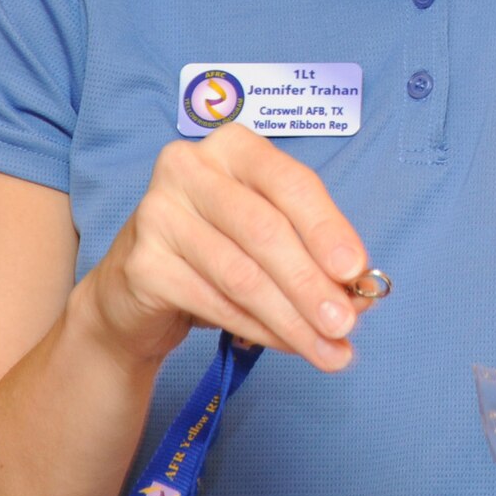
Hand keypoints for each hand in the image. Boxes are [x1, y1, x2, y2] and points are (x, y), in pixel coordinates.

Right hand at [72, 124, 375, 372]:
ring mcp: (158, 214)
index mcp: (232, 146)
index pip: (291, 183)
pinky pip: (214, 302)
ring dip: (292, 318)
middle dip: (312, 284)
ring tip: (327, 350)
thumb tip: (361, 294)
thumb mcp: (268, 237)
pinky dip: (258, 329)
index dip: (328, 228)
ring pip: (242, 274)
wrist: (134, 290)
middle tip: (344, 324)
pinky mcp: (141, 263)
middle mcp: (189, 168)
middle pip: (267, 230)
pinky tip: (286, 344)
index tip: (357, 271)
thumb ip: (313, 253)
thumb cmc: (216, 249)